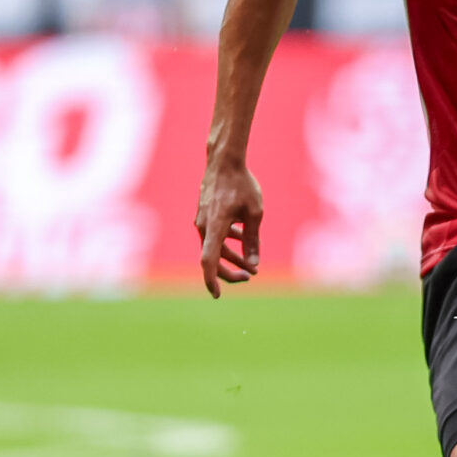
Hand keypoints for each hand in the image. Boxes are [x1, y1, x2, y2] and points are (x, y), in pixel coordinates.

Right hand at [196, 157, 263, 296]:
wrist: (224, 162)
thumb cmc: (242, 185)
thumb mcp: (255, 213)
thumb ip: (253, 240)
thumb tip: (253, 265)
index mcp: (214, 226)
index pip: (209, 260)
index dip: (212, 280)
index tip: (217, 295)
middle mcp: (203, 226)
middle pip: (212, 259)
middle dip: (229, 272)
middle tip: (249, 278)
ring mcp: (202, 221)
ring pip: (214, 247)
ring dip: (231, 258)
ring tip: (251, 266)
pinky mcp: (205, 215)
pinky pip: (214, 235)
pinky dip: (227, 242)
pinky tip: (241, 239)